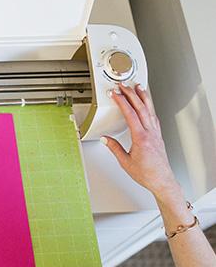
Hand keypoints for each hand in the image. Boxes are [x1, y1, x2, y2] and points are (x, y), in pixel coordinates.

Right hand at [102, 84, 179, 201]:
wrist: (162, 180)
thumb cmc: (146, 174)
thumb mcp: (125, 162)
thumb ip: (114, 148)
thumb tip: (105, 139)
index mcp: (141, 137)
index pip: (130, 114)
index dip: (121, 101)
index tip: (115, 93)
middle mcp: (150, 133)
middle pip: (140, 108)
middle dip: (131, 94)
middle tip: (124, 86)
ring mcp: (156, 133)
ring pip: (149, 110)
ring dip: (143, 97)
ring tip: (138, 88)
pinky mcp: (158, 136)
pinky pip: (154, 117)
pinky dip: (149, 108)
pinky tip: (147, 106)